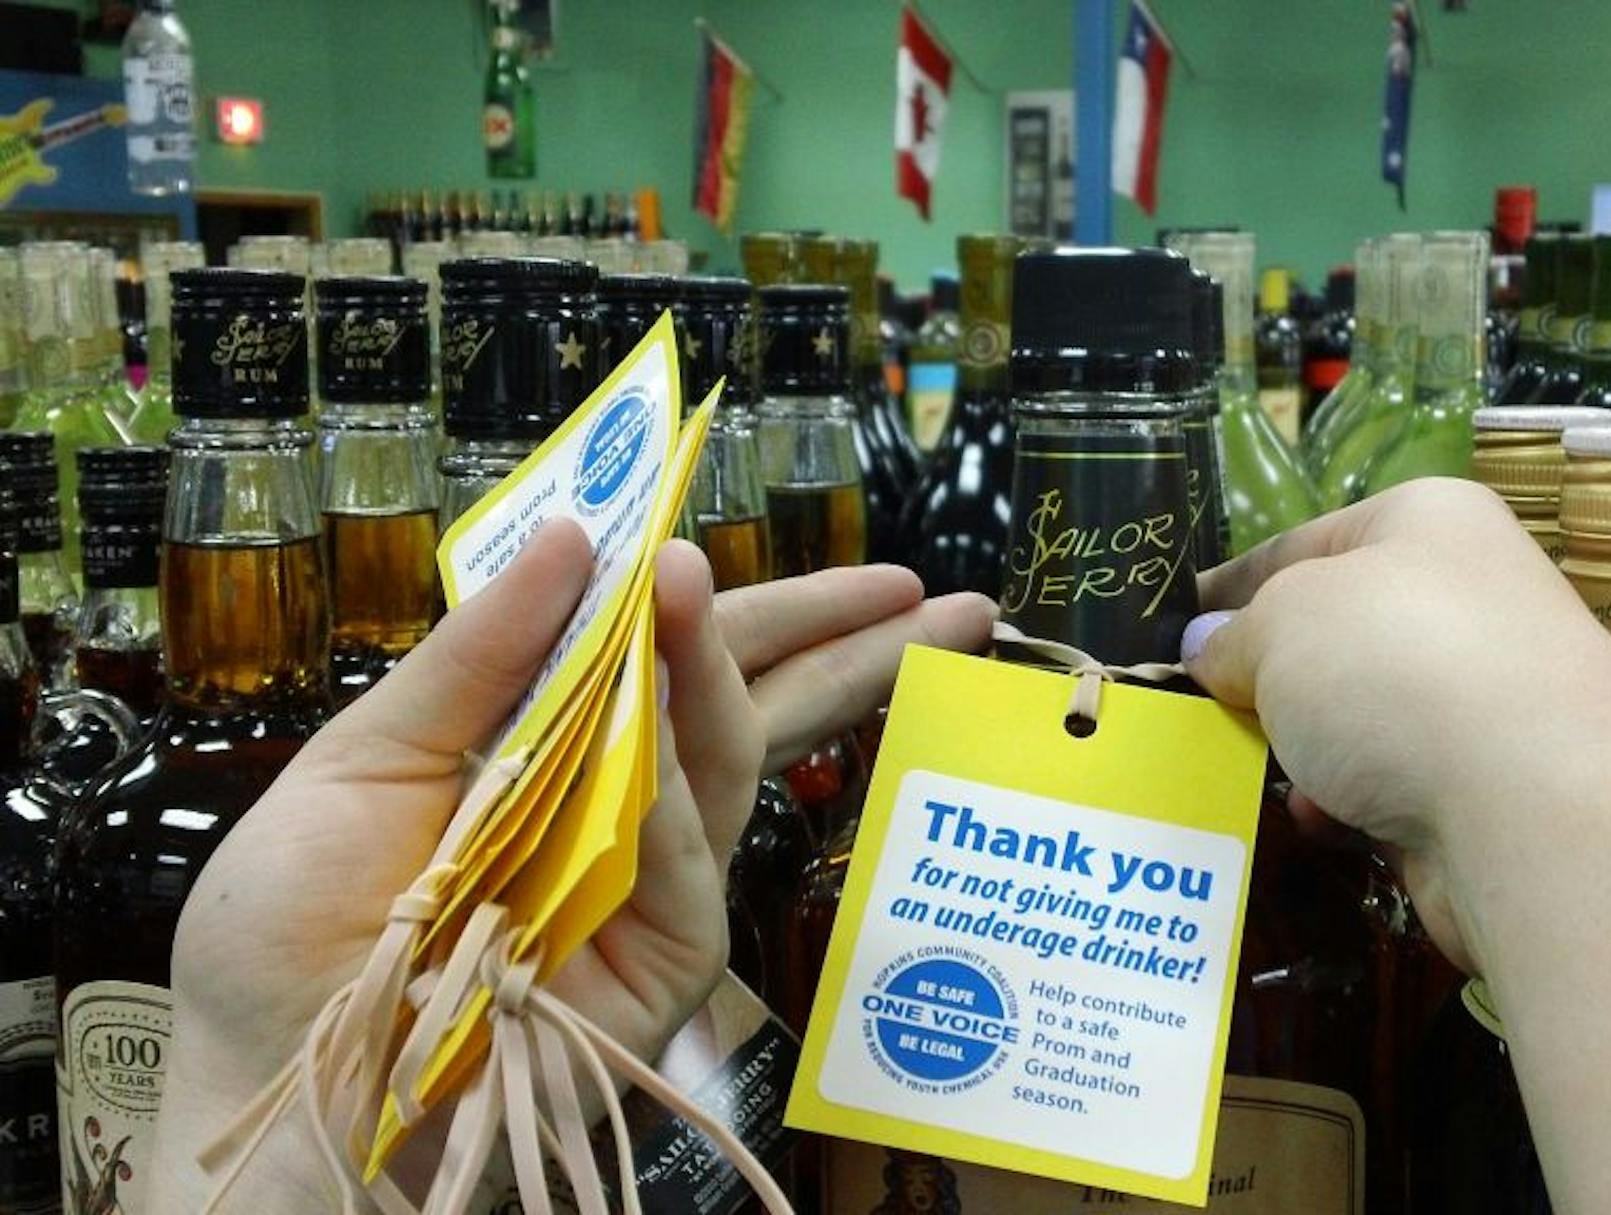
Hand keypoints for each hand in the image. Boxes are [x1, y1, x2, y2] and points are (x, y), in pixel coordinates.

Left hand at [155, 522, 993, 1203]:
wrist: (282, 1083)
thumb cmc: (296, 934)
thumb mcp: (368, 758)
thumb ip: (476, 654)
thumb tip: (575, 533)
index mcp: (550, 749)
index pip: (668, 660)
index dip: (741, 603)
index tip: (798, 544)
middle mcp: (613, 807)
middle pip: (746, 706)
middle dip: (846, 648)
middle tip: (934, 595)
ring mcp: (647, 881)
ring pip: (727, 753)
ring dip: (759, 661)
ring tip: (822, 589)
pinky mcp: (660, 953)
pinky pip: (686, 843)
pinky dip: (682, 765)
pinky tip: (682, 688)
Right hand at [1183, 479, 1610, 973]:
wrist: (1537, 806)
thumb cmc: (1397, 669)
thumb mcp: (1280, 624)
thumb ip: (1234, 635)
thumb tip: (1207, 646)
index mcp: (1430, 521)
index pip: (1307, 539)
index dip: (1235, 584)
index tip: (1174, 626)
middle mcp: (1470, 596)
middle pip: (1339, 632)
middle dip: (1268, 676)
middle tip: (1197, 709)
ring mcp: (1490, 695)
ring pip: (1364, 715)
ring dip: (1305, 745)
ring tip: (1247, 769)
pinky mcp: (1495, 786)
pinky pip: (1395, 784)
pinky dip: (1349, 802)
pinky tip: (1320, 820)